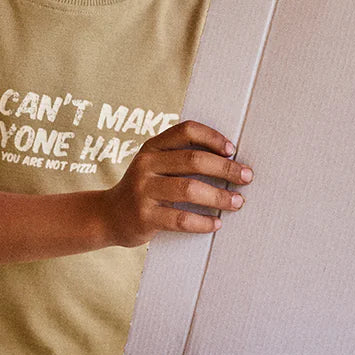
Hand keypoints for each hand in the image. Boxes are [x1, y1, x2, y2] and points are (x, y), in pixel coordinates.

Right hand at [103, 121, 251, 246]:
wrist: (108, 216)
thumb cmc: (144, 190)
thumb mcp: (154, 166)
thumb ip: (179, 159)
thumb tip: (228, 160)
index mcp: (152, 147)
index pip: (186, 131)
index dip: (212, 137)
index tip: (232, 151)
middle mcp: (146, 165)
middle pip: (193, 160)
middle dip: (225, 169)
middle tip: (246, 177)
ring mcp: (143, 191)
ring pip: (189, 190)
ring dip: (219, 197)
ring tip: (237, 202)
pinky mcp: (144, 216)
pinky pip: (180, 219)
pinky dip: (203, 222)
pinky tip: (216, 223)